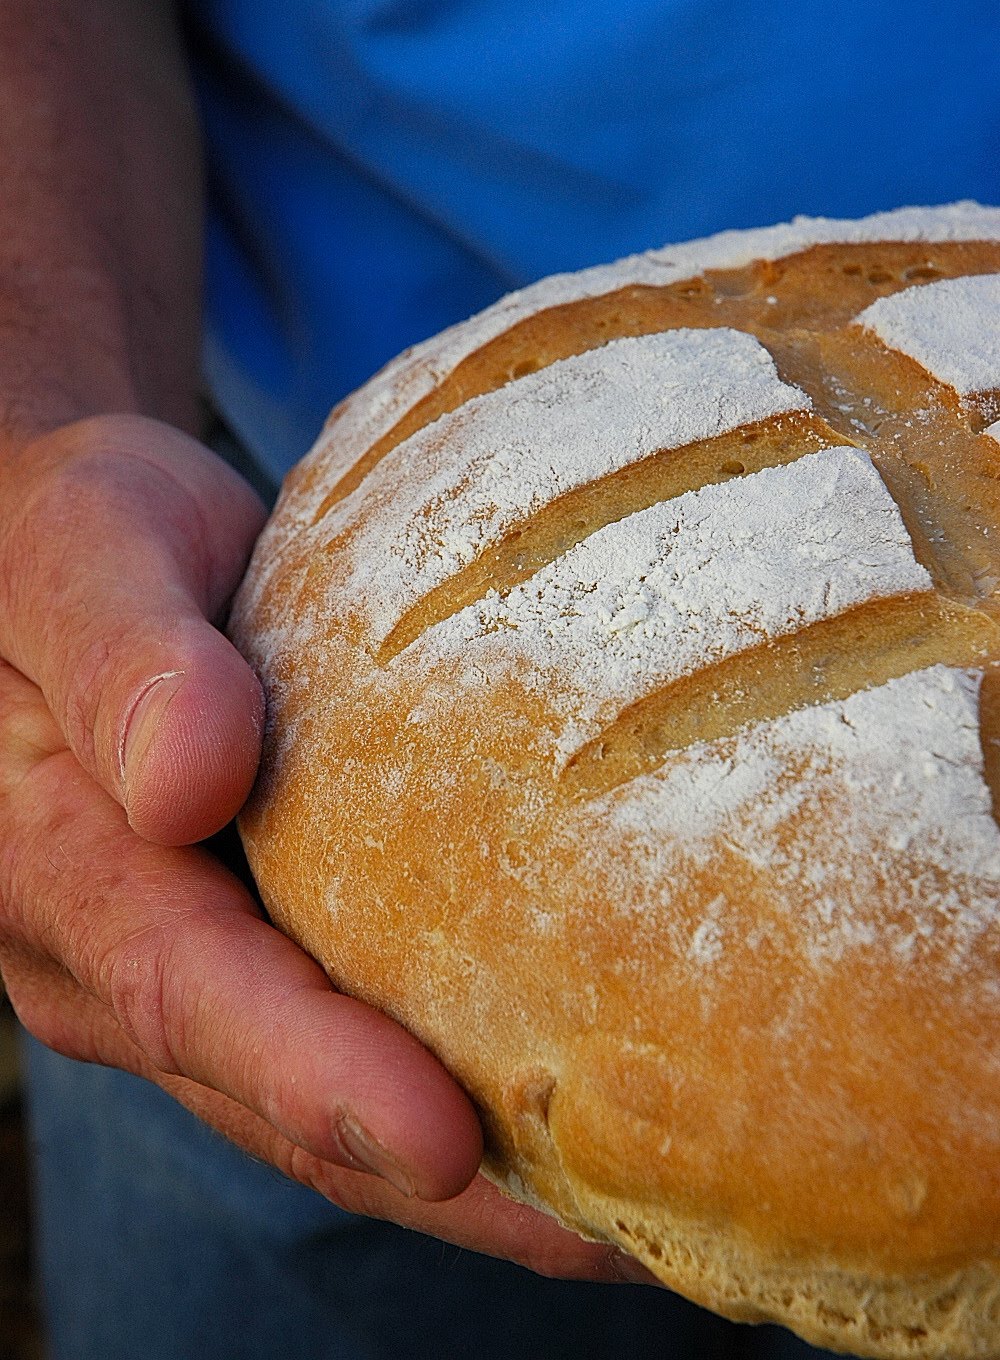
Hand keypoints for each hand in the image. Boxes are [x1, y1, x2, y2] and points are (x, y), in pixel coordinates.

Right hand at [0, 415, 650, 1279]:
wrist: (64, 550)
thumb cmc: (70, 535)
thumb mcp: (84, 555)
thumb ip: (126, 662)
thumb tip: (189, 781)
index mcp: (59, 865)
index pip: (192, 992)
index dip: (315, 1076)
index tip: (449, 1142)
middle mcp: (117, 954)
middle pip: (277, 1097)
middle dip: (443, 1181)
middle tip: (616, 1231)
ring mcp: (187, 964)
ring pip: (316, 1103)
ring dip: (470, 1175)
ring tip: (632, 1211)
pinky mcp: (252, 941)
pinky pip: (346, 1032)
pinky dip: (454, 1085)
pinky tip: (567, 1112)